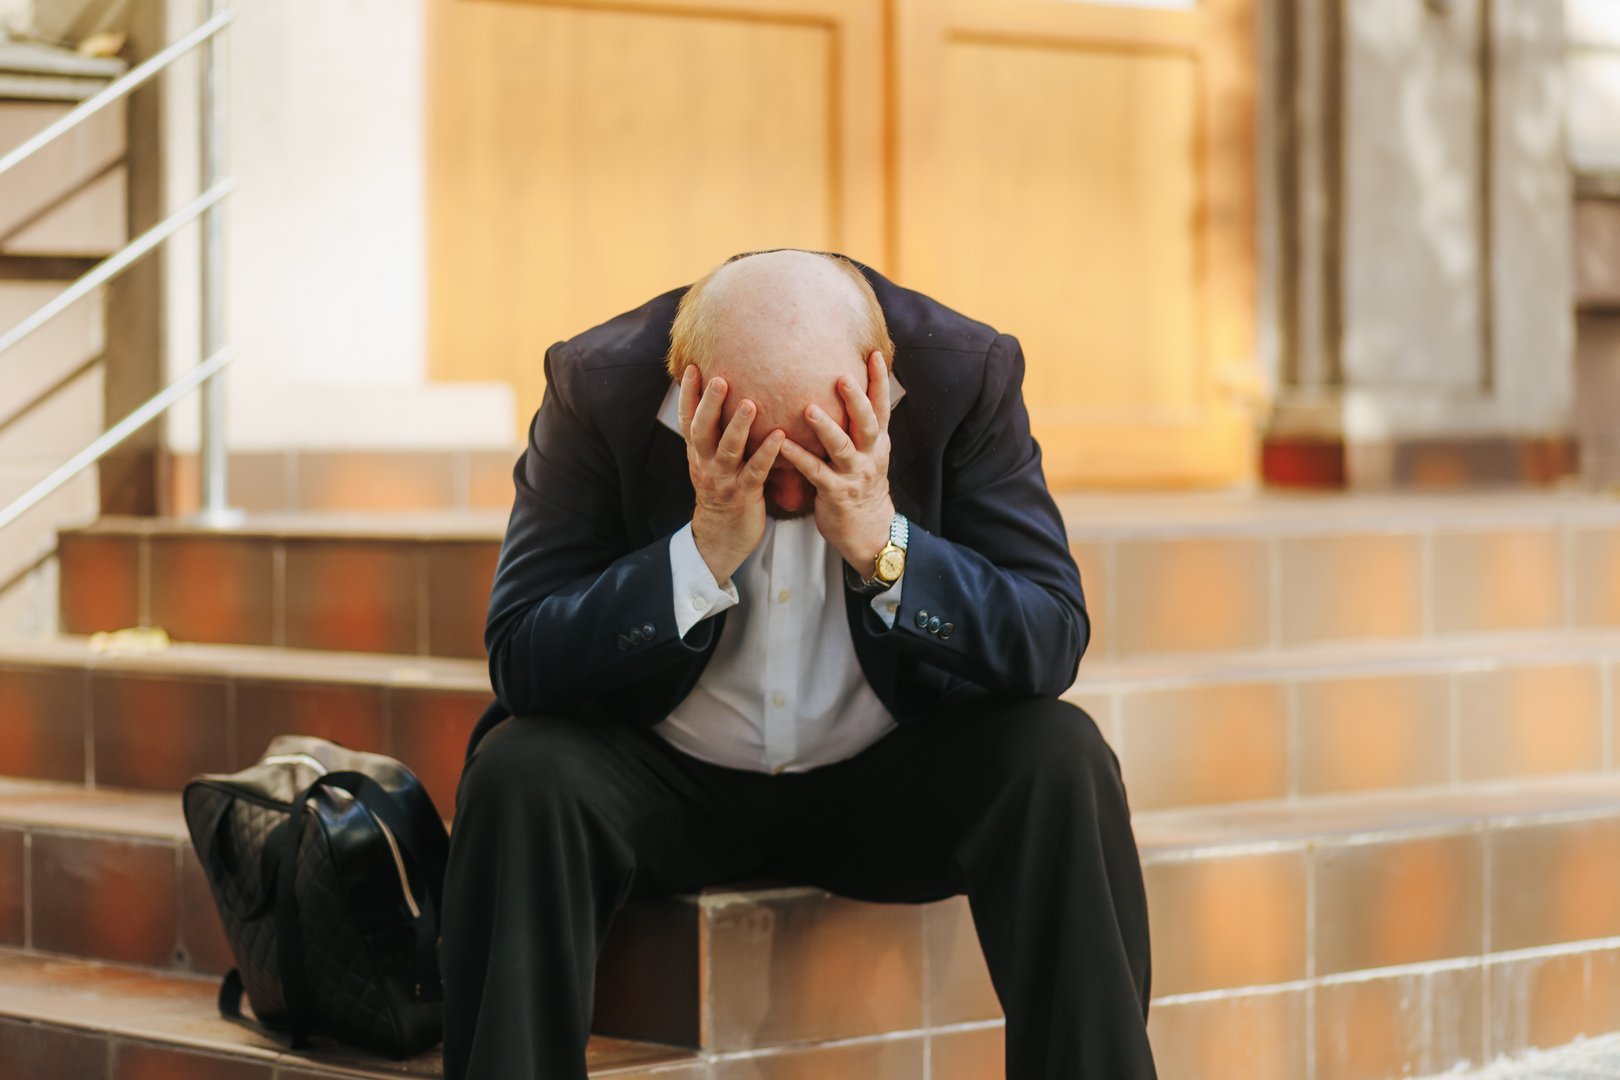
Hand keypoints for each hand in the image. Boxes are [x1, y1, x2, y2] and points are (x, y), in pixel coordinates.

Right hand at [679, 365, 784, 583]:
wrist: (721, 538)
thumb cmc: (722, 493)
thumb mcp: (710, 463)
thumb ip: (715, 435)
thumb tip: (720, 402)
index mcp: (697, 454)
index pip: (687, 420)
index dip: (689, 395)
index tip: (694, 367)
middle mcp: (706, 464)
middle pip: (702, 429)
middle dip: (709, 403)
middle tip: (719, 378)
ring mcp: (724, 479)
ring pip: (728, 449)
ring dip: (739, 425)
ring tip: (750, 402)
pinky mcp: (744, 494)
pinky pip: (755, 471)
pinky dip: (767, 452)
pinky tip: (779, 435)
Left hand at [778, 350, 894, 571]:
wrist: (869, 531)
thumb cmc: (860, 486)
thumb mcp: (868, 454)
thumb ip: (858, 428)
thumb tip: (847, 393)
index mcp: (877, 443)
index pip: (882, 407)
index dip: (879, 381)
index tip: (871, 353)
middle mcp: (871, 456)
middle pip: (868, 422)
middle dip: (856, 399)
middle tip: (842, 376)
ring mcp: (855, 475)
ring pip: (843, 447)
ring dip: (826, 427)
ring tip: (808, 409)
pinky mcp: (837, 494)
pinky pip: (817, 473)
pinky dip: (800, 458)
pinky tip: (783, 445)